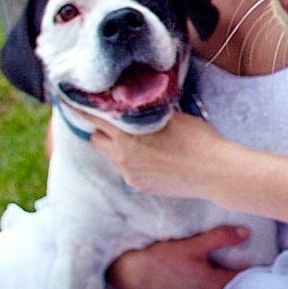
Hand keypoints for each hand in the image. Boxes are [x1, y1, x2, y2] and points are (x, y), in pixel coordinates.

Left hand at [90, 111, 227, 198]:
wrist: (213, 172)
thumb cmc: (196, 139)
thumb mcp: (169, 116)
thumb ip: (144, 111)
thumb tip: (132, 102)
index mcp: (125, 135)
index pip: (92, 118)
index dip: (83, 109)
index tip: (74, 102)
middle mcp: (121, 157)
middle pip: (96, 140)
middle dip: (103, 131)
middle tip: (119, 122)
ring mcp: (130, 175)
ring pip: (112, 157)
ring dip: (119, 148)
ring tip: (143, 142)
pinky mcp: (141, 187)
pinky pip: (128, 171)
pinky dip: (134, 163)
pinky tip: (155, 158)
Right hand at [105, 226, 252, 288]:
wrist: (133, 274)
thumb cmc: (162, 259)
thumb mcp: (193, 245)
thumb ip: (221, 238)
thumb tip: (246, 233)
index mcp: (214, 284)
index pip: (243, 274)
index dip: (253, 261)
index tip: (261, 249)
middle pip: (232, 280)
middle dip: (239, 266)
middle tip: (246, 249)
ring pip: (218, 284)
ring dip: (224, 272)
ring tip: (228, 255)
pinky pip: (205, 287)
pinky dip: (210, 277)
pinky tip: (206, 265)